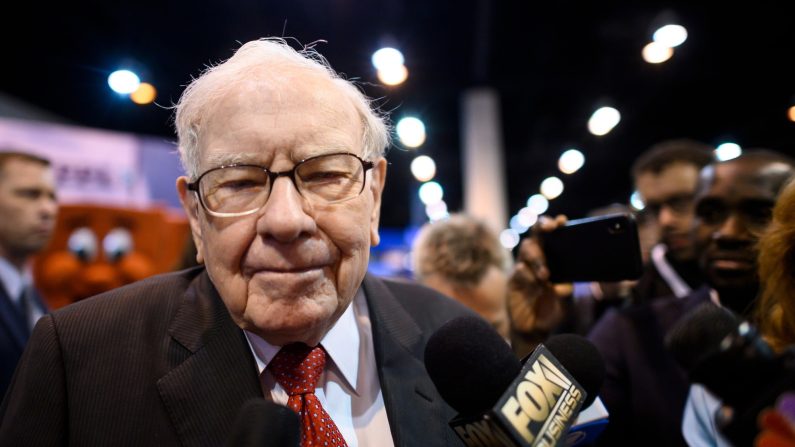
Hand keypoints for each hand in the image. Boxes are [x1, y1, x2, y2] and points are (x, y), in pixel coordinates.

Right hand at [507, 215, 572, 334]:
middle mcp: (537, 260)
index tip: (563, 221)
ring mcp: (523, 269)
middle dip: (542, 227)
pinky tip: (535, 285)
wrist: (534, 331)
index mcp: (552, 260)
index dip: (555, 225)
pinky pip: (518, 269)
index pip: (552, 238)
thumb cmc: (551, 313)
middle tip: (550, 229)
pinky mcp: (512, 280)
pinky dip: (528, 275)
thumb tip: (563, 285)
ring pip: (526, 249)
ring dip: (537, 258)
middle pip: (536, 235)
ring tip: (545, 275)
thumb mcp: (565, 305)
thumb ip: (566, 294)